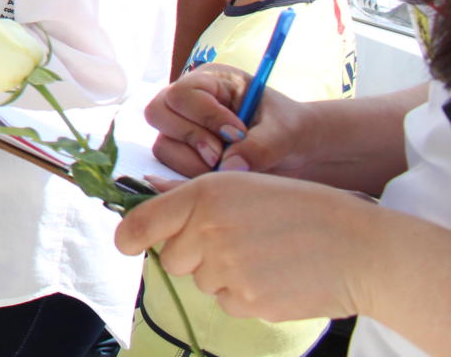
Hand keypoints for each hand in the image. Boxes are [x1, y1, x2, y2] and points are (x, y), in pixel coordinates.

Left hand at [114, 172, 375, 324]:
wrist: (362, 248)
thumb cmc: (306, 208)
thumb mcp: (248, 185)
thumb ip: (195, 195)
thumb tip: (152, 192)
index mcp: (206, 194)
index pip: (144, 223)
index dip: (130, 236)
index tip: (126, 243)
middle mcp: (208, 231)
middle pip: (172, 258)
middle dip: (192, 253)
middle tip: (235, 242)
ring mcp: (227, 270)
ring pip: (201, 281)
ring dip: (222, 273)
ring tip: (265, 255)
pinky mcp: (248, 302)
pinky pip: (228, 303)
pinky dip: (245, 295)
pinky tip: (275, 277)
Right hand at [144, 63, 311, 176]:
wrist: (301, 153)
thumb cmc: (292, 130)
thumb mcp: (284, 133)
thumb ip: (258, 146)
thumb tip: (227, 168)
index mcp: (212, 81)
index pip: (183, 93)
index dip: (205, 116)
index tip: (238, 134)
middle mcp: (189, 102)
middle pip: (157, 112)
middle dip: (191, 138)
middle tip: (222, 154)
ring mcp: (182, 129)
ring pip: (162, 145)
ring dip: (193, 162)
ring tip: (228, 167)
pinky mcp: (184, 155)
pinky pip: (170, 168)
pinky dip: (192, 176)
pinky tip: (221, 176)